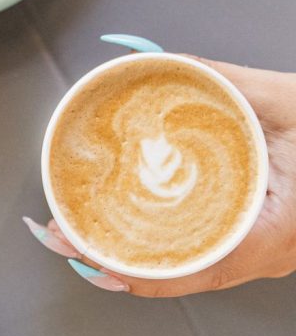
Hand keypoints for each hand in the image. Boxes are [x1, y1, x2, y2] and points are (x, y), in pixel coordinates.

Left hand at [25, 57, 295, 296]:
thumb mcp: (285, 101)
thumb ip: (223, 81)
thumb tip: (156, 62)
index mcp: (272, 232)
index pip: (191, 270)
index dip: (132, 271)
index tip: (85, 256)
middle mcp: (265, 254)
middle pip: (178, 274)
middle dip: (113, 261)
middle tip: (62, 237)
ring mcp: (263, 254)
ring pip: (188, 268)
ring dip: (131, 256)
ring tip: (81, 235)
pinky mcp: (258, 241)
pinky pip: (202, 253)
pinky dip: (159, 248)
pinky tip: (127, 232)